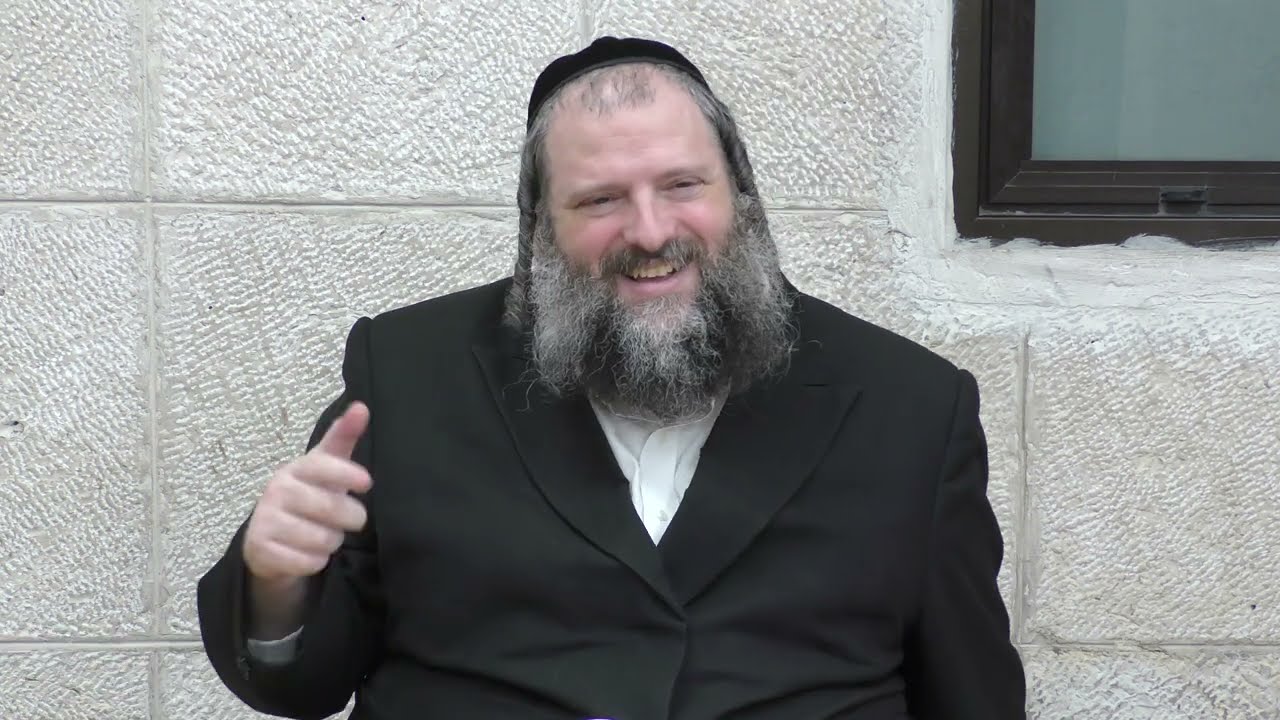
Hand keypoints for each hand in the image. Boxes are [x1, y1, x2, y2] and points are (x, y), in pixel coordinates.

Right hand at [243, 402, 371, 582]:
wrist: (270, 539)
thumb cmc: (308, 497)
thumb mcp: (326, 468)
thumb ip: (343, 438)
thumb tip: (362, 407)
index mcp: (295, 469)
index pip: (322, 466)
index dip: (346, 473)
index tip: (367, 482)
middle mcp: (276, 490)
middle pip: (331, 509)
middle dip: (350, 518)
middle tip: (349, 519)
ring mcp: (264, 520)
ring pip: (322, 539)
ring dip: (332, 542)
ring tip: (324, 536)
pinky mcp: (259, 550)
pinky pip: (307, 562)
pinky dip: (315, 562)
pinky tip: (309, 553)